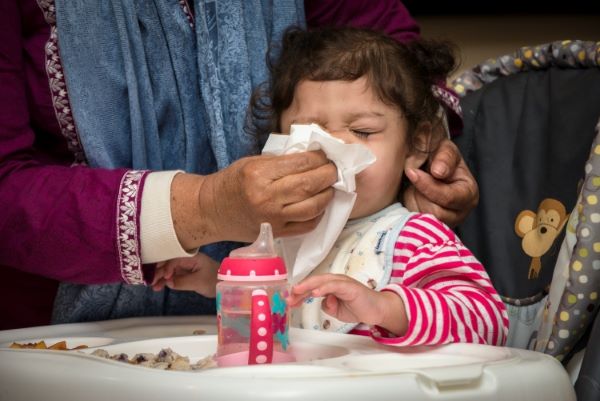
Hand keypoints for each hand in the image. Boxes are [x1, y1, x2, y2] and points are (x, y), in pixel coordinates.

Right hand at [151, 253, 218, 297]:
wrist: (223, 284)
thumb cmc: (214, 280)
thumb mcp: (199, 282)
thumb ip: (183, 281)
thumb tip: (167, 281)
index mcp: (190, 256)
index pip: (174, 258)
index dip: (167, 266)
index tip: (164, 276)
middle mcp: (185, 259)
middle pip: (168, 262)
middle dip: (158, 271)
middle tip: (150, 281)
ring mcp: (183, 266)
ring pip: (167, 269)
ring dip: (159, 277)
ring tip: (152, 286)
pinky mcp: (183, 273)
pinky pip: (171, 275)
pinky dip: (164, 281)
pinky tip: (157, 287)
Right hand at [172, 151, 337, 247]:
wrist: (212, 210)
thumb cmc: (233, 181)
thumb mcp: (253, 163)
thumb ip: (282, 161)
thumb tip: (313, 157)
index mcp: (259, 174)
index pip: (301, 163)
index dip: (320, 158)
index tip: (327, 154)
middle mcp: (268, 198)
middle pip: (310, 185)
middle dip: (330, 174)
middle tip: (336, 169)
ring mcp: (274, 218)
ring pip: (314, 207)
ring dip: (328, 194)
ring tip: (330, 185)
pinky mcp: (277, 233)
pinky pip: (307, 225)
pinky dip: (319, 214)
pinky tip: (320, 204)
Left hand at [286, 274, 406, 334]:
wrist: (377, 310)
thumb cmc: (358, 308)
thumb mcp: (336, 310)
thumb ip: (327, 306)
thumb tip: (322, 302)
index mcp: (330, 285)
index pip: (311, 287)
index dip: (299, 293)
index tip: (289, 301)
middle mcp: (335, 280)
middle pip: (314, 281)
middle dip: (300, 289)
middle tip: (289, 296)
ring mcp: (342, 282)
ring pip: (322, 281)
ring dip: (308, 286)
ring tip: (297, 291)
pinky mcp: (350, 286)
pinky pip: (334, 285)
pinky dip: (324, 288)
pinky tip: (315, 293)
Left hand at [403, 138, 477, 226]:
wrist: (426, 168)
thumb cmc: (439, 159)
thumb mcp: (444, 149)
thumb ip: (444, 157)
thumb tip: (439, 171)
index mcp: (468, 194)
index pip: (448, 198)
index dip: (428, 185)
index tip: (411, 171)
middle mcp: (459, 213)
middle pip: (435, 213)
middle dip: (419, 194)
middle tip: (413, 179)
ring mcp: (444, 223)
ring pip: (422, 219)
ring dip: (412, 200)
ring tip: (414, 187)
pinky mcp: (428, 229)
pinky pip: (412, 224)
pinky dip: (407, 209)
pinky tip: (409, 197)